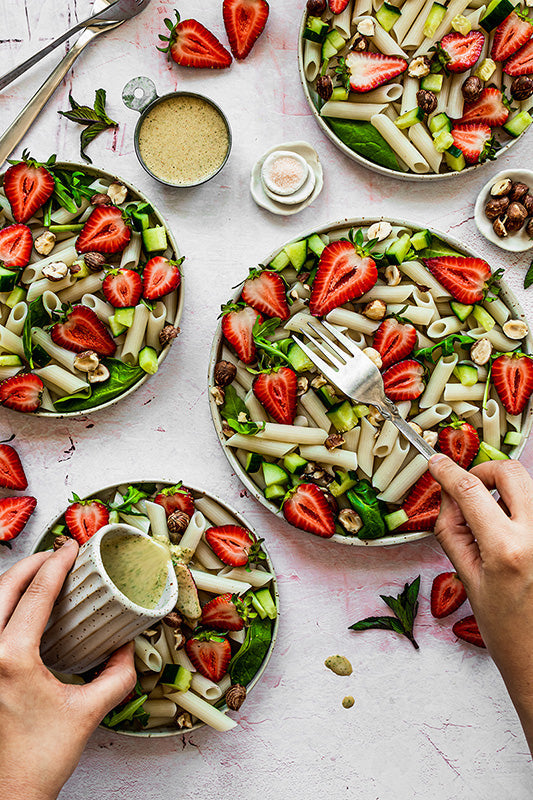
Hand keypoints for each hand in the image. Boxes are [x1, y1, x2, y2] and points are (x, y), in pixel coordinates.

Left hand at [0, 541, 135, 799]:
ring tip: (39, 573)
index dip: (58, 563)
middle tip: (56, 554)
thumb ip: (117, 673)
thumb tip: (126, 645)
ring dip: (13, 580)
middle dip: (32, 562)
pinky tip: (19, 606)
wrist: (8, 793)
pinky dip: (3, 604)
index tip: (72, 547)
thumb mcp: (89, 711)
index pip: (37, 593)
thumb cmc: (41, 758)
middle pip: (4, 586)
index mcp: (12, 658)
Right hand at [429, 454, 532, 752]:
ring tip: (490, 516)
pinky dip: (519, 507)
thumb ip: (453, 531)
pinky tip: (508, 529)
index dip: (448, 471)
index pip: (470, 490)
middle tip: (468, 487)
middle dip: (484, 471)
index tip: (436, 462)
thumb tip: (446, 497)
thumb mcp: (468, 579)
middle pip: (510, 472)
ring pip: (529, 484)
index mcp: (508, 549)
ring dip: (504, 489)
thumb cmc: (506, 629)